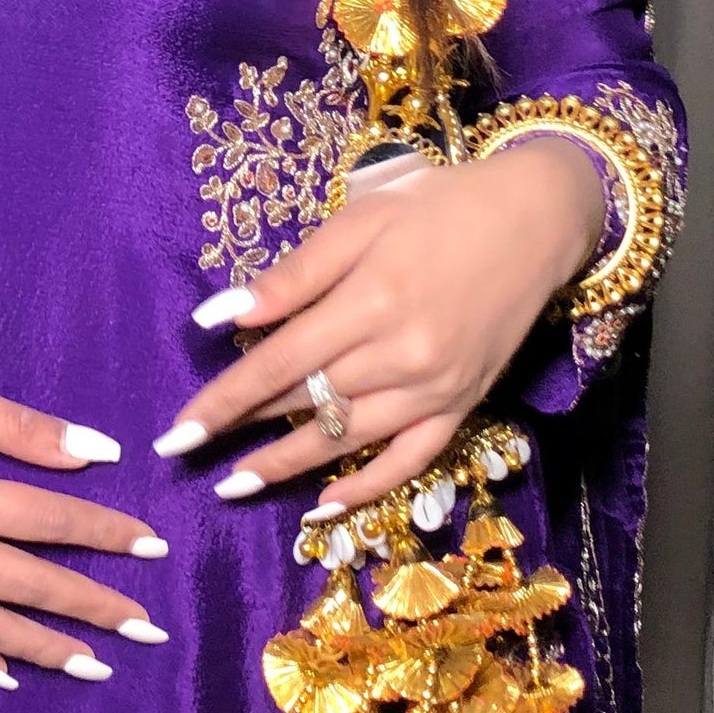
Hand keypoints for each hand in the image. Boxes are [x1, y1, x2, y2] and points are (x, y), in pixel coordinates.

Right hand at [0, 339, 167, 684]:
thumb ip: (16, 427)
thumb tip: (94, 451)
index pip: (43, 521)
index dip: (102, 532)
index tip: (153, 545)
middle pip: (22, 586)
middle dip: (89, 607)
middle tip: (147, 627)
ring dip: (40, 648)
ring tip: (94, 664)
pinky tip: (5, 673)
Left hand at [156, 137, 605, 512]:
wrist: (537, 219)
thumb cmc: (439, 206)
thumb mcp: (361, 219)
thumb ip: (293, 276)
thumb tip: (221, 317)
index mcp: (369, 300)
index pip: (277, 364)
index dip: (222, 401)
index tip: (176, 430)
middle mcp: (401, 353)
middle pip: (305, 402)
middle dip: (241, 429)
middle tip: (188, 452)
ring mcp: (435, 387)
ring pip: (348, 439)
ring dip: (286, 466)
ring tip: (235, 485)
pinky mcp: (463, 404)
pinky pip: (410, 461)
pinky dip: (367, 488)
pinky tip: (325, 506)